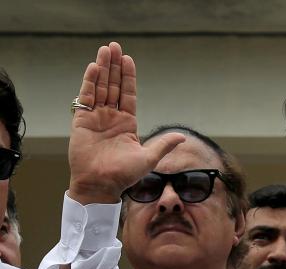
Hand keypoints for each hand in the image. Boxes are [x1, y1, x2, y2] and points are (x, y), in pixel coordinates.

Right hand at [68, 42, 184, 204]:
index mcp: (127, 123)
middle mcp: (111, 117)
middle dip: (114, 66)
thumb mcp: (148, 158)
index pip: (128, 94)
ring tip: (105, 50)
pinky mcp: (82, 121)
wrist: (101, 185)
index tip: (128, 59)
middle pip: (113, 86)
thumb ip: (163, 144)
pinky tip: (94, 67)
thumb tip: (182, 136)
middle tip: (115, 46)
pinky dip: (89, 82)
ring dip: (102, 68)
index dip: (128, 77)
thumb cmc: (124, 175)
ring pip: (100, 87)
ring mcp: (96, 117)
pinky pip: (86, 98)